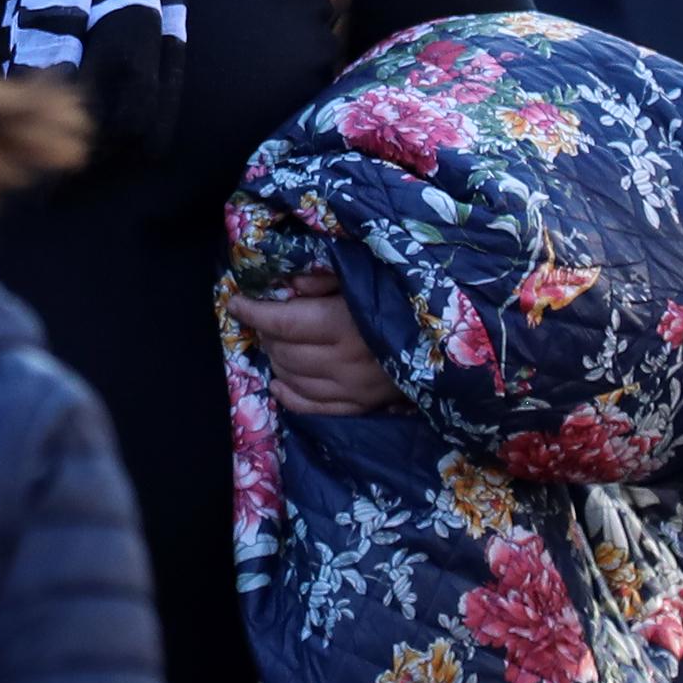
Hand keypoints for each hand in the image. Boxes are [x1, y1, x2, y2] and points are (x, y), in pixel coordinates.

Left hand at [233, 270, 404, 416]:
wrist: (446, 338)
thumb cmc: (401, 297)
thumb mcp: (364, 274)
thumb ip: (324, 276)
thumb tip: (288, 283)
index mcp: (343, 324)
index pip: (282, 321)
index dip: (253, 311)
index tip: (236, 302)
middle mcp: (343, 362)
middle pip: (283, 351)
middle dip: (266, 333)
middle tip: (265, 319)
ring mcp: (351, 389)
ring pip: (292, 379)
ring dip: (276, 360)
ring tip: (276, 343)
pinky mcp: (360, 406)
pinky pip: (311, 407)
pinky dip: (288, 395)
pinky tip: (278, 382)